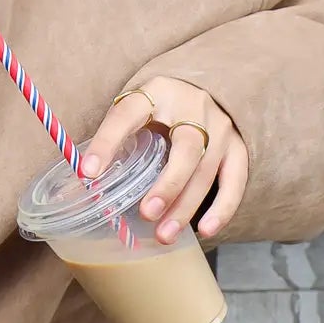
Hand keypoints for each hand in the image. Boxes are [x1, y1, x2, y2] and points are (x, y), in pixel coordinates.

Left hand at [78, 78, 247, 243]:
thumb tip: (85, 181)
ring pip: (208, 170)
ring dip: (186, 206)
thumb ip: (115, 139)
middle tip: (146, 213)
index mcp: (156, 92)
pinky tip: (206, 231)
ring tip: (164, 234)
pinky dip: (222, 208)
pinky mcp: (238, 147)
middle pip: (186, 148)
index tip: (88, 172)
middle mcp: (194, 107)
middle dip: (167, 185)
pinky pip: (235, 181)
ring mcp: (221, 127)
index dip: (107, 143)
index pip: (127, 115)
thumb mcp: (135, 110)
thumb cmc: (159, 107)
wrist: (201, 87)